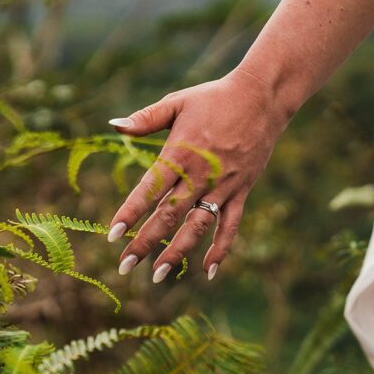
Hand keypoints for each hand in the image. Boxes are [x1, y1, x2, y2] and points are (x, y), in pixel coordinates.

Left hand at [106, 67, 291, 282]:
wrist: (262, 98)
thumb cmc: (214, 98)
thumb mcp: (177, 102)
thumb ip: (145, 118)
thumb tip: (113, 125)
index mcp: (179, 154)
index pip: (149, 190)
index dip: (130, 213)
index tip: (112, 235)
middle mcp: (200, 175)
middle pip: (168, 216)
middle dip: (145, 242)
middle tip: (124, 266)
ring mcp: (223, 187)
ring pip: (197, 227)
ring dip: (177, 253)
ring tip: (157, 275)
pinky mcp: (241, 191)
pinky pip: (230, 225)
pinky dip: (221, 249)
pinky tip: (208, 270)